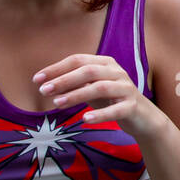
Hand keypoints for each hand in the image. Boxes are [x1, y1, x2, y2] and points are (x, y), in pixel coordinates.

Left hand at [34, 54, 158, 137]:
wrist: (142, 118)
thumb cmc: (112, 100)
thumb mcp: (92, 90)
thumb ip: (75, 84)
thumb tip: (47, 84)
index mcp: (105, 63)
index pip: (78, 60)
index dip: (56, 68)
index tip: (36, 80)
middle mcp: (117, 72)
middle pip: (88, 71)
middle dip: (64, 80)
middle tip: (44, 91)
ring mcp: (126, 88)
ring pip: (100, 88)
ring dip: (77, 95)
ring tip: (57, 104)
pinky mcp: (133, 106)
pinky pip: (116, 110)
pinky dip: (100, 114)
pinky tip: (85, 119)